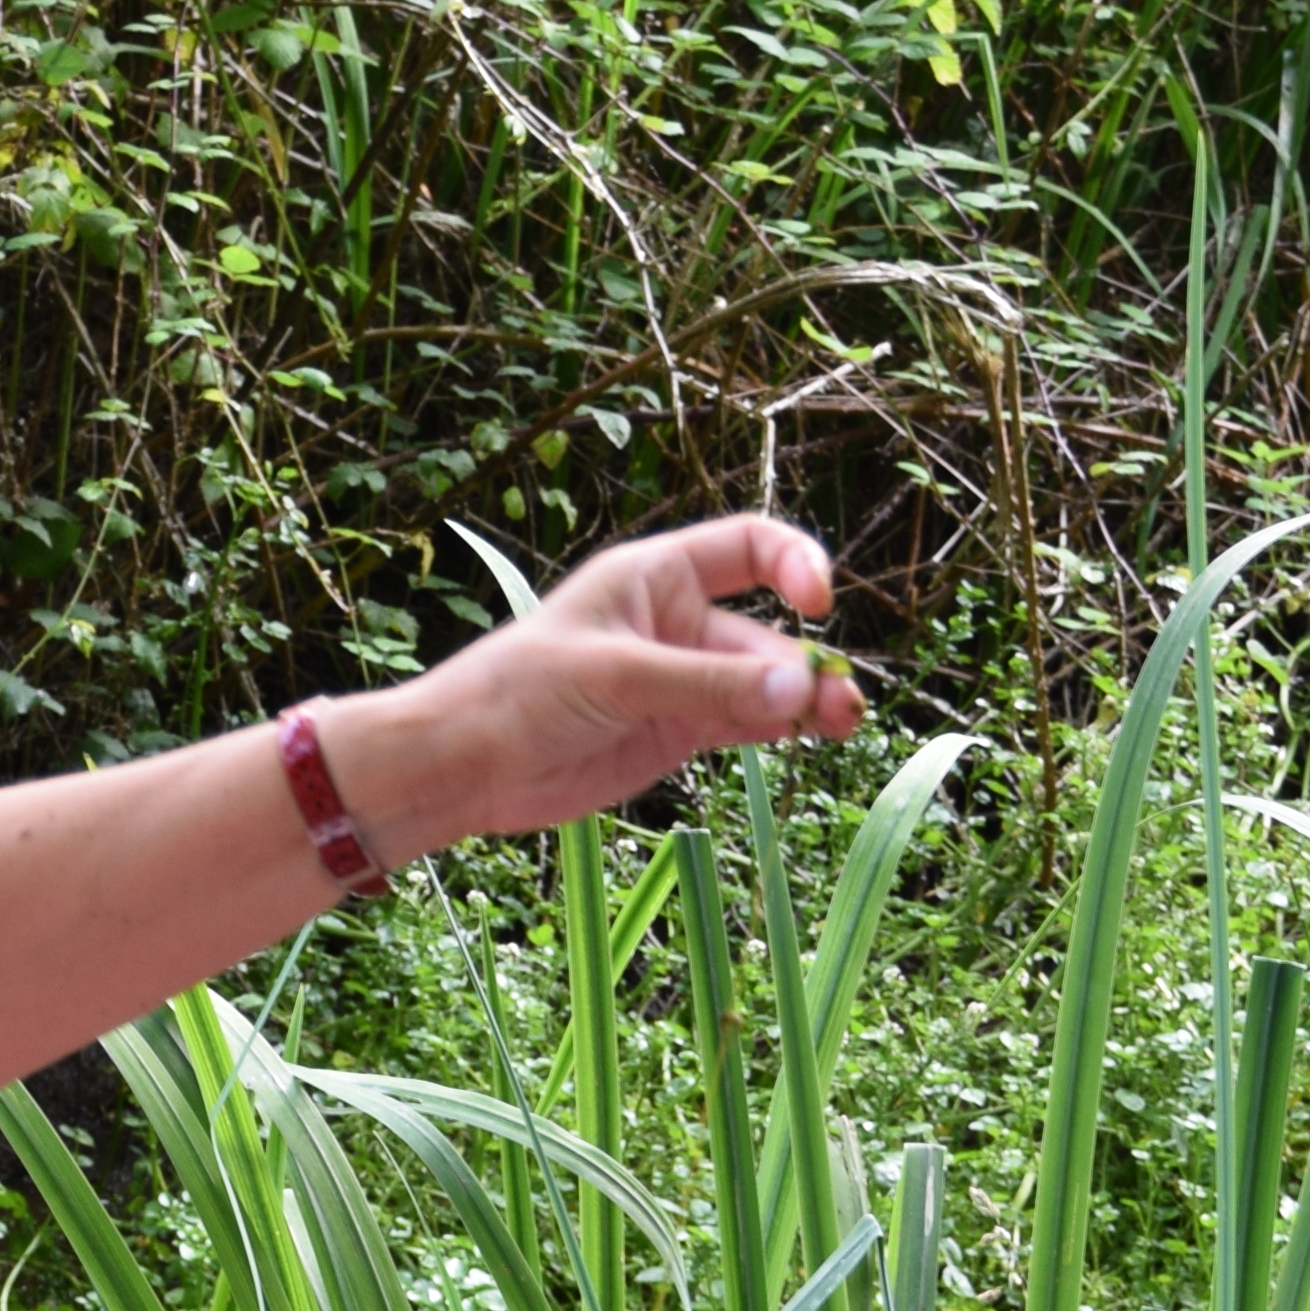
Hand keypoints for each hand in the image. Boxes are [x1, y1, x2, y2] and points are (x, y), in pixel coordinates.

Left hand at [329, 518, 862, 856]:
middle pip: (763, 629)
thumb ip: (706, 683)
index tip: (817, 600)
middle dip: (804, 659)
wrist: (467, 763)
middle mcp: (675, 622)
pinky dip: (781, 726)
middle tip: (835, 699)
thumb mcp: (616, 675)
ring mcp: (681, 680)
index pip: (746, 546)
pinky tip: (812, 734)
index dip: (791, 561)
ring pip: (763, 681)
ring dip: (806, 698)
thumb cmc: (520, 692)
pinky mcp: (677, 732)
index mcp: (656, 576)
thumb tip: (796, 688)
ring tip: (843, 720)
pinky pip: (745, 721)